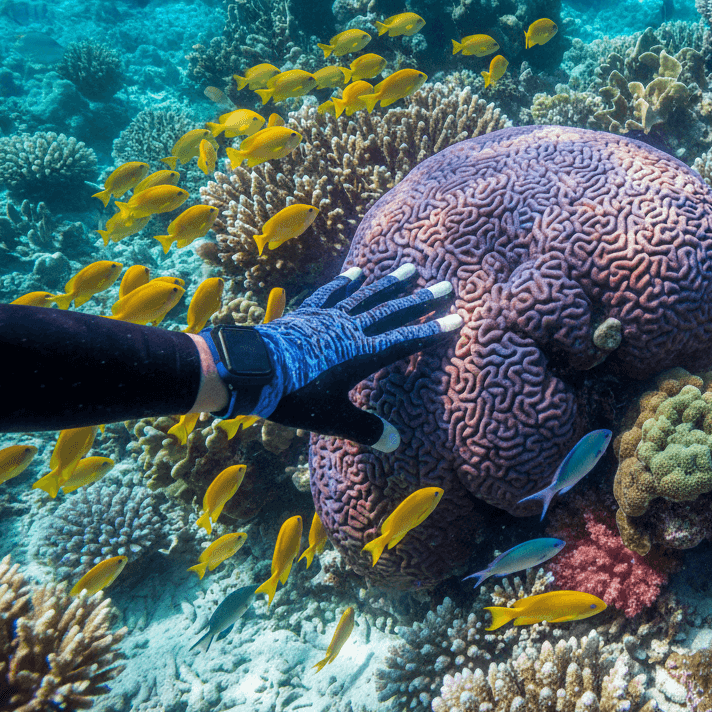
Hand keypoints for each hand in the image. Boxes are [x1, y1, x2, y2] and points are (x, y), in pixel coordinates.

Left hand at [257, 263, 460, 450]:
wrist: (253, 370)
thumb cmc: (294, 396)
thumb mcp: (331, 418)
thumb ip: (365, 429)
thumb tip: (394, 442)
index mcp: (362, 355)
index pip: (405, 341)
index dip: (432, 331)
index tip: (457, 318)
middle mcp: (351, 330)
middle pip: (392, 312)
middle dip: (420, 301)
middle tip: (445, 285)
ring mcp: (329, 317)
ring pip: (366, 297)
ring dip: (390, 284)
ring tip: (410, 269)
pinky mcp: (309, 313)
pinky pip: (332, 293)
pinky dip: (346, 282)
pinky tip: (357, 271)